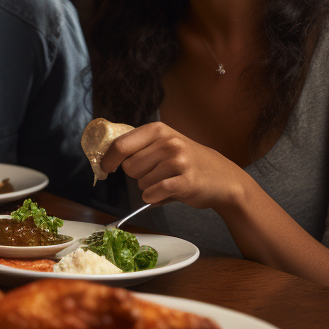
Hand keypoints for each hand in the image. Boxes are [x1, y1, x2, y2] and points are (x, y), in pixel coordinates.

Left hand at [100, 122, 245, 211]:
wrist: (223, 178)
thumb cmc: (187, 161)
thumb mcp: (165, 143)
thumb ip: (140, 146)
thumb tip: (106, 156)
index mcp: (158, 130)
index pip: (121, 144)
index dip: (109, 159)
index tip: (106, 167)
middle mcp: (168, 142)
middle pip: (129, 167)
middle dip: (138, 175)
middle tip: (156, 173)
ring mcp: (178, 161)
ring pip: (141, 183)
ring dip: (149, 187)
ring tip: (168, 181)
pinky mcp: (185, 181)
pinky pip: (153, 194)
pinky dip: (155, 198)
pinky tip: (168, 192)